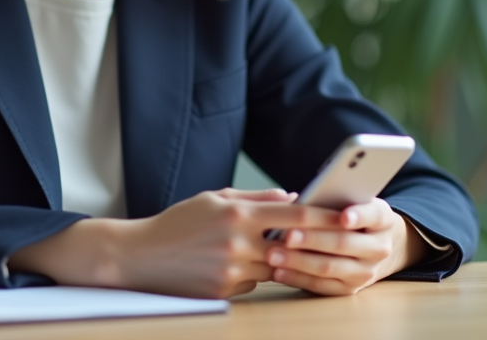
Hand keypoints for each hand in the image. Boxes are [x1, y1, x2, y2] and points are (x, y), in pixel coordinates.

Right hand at [112, 187, 343, 297]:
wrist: (140, 256)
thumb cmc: (178, 223)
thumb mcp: (214, 198)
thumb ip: (255, 198)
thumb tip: (291, 196)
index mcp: (238, 213)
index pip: (293, 214)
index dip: (323, 215)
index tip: (345, 215)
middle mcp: (239, 242)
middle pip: (291, 245)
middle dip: (311, 243)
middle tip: (333, 240)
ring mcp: (233, 270)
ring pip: (275, 266)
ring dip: (279, 259)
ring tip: (274, 248)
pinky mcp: (225, 292)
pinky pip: (254, 283)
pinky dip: (253, 274)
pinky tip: (234, 264)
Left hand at [266, 198, 427, 295]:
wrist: (372, 246)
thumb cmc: (352, 215)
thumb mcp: (353, 201)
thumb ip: (334, 199)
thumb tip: (299, 200)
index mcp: (383, 221)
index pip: (374, 216)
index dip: (359, 215)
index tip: (343, 216)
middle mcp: (379, 248)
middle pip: (344, 243)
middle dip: (313, 239)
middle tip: (287, 235)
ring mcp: (365, 272)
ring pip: (329, 267)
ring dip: (298, 261)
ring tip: (273, 254)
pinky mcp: (349, 289)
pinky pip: (321, 286)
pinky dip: (297, 278)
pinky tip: (279, 271)